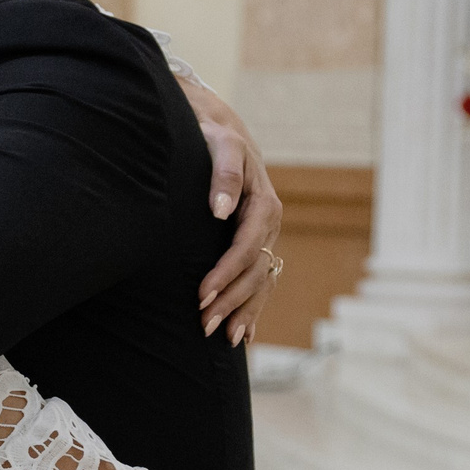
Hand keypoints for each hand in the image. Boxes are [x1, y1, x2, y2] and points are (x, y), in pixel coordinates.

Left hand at [177, 76, 284, 347]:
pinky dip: (253, 308)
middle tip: (204, 326)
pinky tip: (245, 336)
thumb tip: (221, 210)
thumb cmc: (214, 139)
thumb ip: (222, 175)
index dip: (226, 273)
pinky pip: (260, 281)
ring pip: (260, 281)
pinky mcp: (254, 245)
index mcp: (263, 204)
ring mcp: (264, 237)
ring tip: (224, 338)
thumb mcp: (220, 148)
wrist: (220, 131)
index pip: (245, 247)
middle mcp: (268, 225)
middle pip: (254, 271)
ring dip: (244, 311)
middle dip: (231, 300)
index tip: (202, 295)